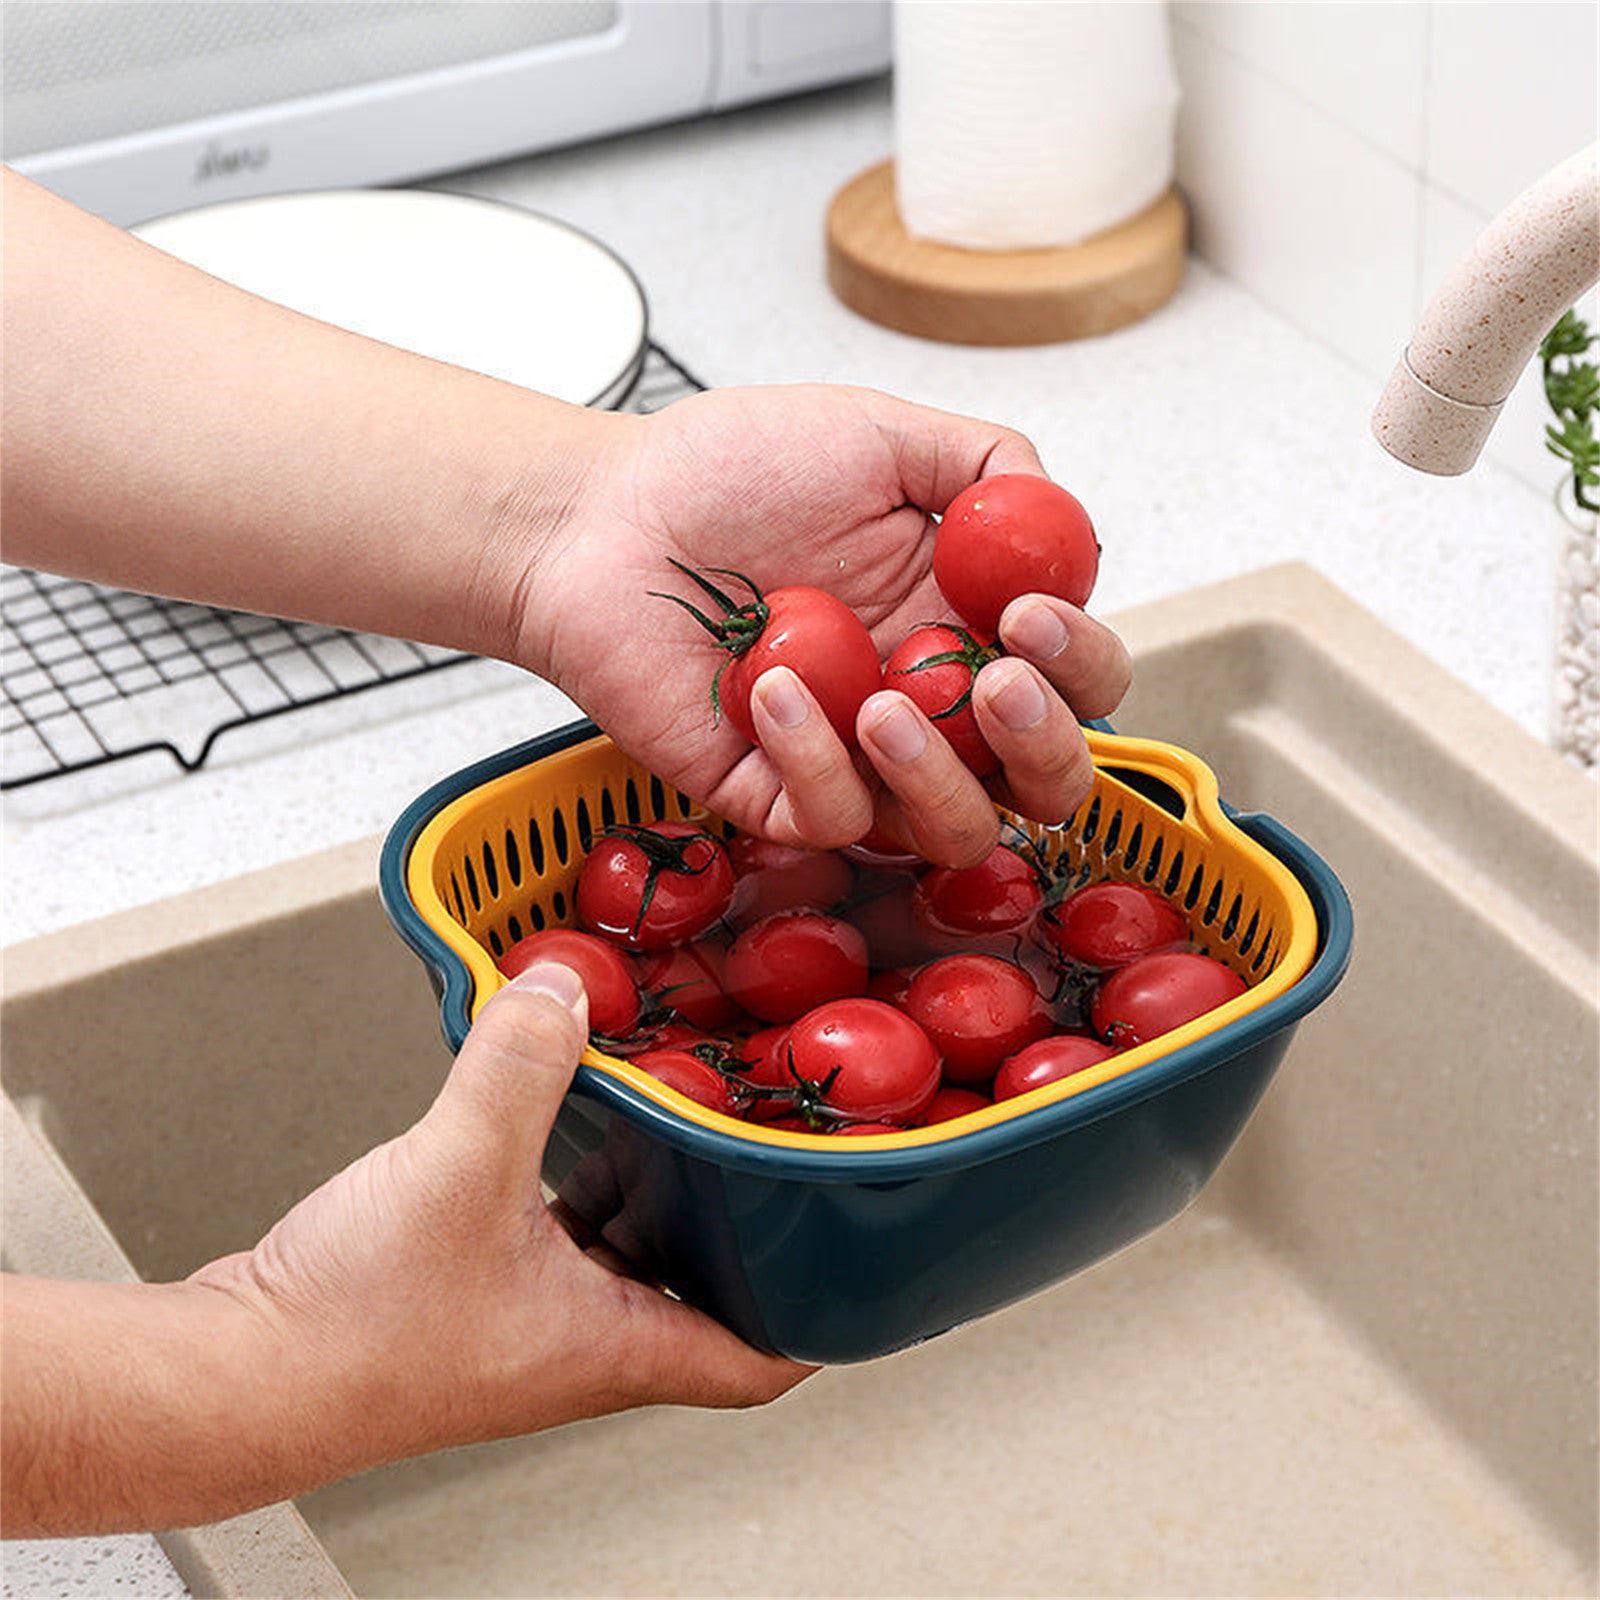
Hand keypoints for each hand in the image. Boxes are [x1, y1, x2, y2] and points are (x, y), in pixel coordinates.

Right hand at [194, 962, 808, 1479]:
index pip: (760, 1360)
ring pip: (629, 1257)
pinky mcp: (477, 1293)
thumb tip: (562, 988)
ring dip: (658, 1195)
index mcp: (614, 1346)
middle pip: (703, 1296)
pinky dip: (580, 1182)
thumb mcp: (461, 1167)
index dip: (823, 1322)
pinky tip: (566, 1128)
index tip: (862, 1267)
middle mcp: (581, 1345)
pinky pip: (560, 1233)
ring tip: (682, 1124)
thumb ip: (520, 1063)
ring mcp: (529, 1324)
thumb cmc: (348, 1334)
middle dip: (745, 1230)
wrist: (233, 1375)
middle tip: (774, 1161)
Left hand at [517, 386, 1131, 866]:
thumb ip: (986, 463)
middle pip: (1039, 782)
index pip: (1073, 681)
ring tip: (883, 700)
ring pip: (951, 830)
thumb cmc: (727, 472)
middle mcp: (926, 703)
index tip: (1030, 614)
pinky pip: (830, 818)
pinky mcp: (775, 797)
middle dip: (1041, 744)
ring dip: (936, 773)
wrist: (604, 516)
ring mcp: (855, 761)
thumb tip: (1063, 527)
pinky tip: (774, 686)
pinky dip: (815, 761)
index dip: (1079, 664)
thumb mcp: (878, 435)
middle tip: (995, 683)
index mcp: (964, 624)